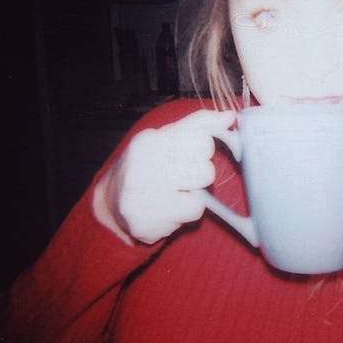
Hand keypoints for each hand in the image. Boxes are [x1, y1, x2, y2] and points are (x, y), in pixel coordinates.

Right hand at [93, 108, 236, 245]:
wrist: (112, 199)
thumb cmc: (147, 163)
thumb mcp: (167, 136)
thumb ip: (199, 124)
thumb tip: (230, 116)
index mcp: (149, 142)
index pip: (202, 141)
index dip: (203, 149)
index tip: (190, 153)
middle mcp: (142, 170)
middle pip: (205, 172)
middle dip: (200, 174)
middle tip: (182, 176)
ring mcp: (141, 201)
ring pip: (200, 199)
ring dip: (194, 197)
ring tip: (175, 192)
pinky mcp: (145, 225)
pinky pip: (190, 217)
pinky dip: (185, 213)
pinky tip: (169, 208)